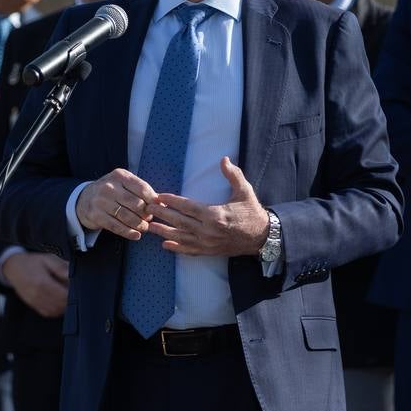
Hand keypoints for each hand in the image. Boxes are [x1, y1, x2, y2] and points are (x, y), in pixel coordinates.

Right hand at [3, 251, 68, 318]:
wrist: (14, 268)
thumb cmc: (31, 263)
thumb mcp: (48, 258)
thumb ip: (61, 267)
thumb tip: (71, 275)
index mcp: (42, 283)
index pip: (64, 295)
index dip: (74, 292)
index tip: (77, 286)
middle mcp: (38, 295)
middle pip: (61, 305)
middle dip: (70, 299)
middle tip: (72, 289)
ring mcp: (35, 302)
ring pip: (56, 311)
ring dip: (64, 305)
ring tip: (65, 293)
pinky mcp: (34, 306)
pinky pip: (50, 313)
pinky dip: (57, 309)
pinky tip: (59, 300)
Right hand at [74, 168, 155, 240]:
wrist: (84, 198)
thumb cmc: (111, 191)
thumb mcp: (124, 184)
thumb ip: (141, 191)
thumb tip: (162, 202)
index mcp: (120, 176)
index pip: (142, 188)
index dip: (153, 200)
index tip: (158, 208)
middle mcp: (109, 187)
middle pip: (136, 204)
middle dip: (146, 214)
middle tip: (149, 219)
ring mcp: (101, 201)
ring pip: (127, 216)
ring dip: (139, 225)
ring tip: (144, 228)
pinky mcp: (96, 215)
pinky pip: (116, 226)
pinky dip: (128, 233)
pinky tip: (136, 235)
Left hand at [147, 157, 268, 256]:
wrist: (262, 237)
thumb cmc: (252, 212)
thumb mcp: (244, 191)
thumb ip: (233, 175)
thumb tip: (224, 159)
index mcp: (215, 214)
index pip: (187, 207)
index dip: (172, 201)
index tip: (159, 196)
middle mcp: (208, 230)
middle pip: (179, 222)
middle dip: (162, 215)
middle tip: (148, 209)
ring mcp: (208, 243)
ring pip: (181, 238)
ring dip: (163, 232)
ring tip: (149, 227)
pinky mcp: (210, 251)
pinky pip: (190, 251)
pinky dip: (176, 249)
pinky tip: (165, 245)